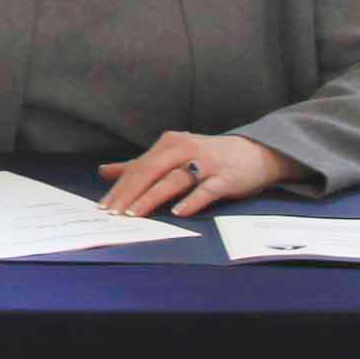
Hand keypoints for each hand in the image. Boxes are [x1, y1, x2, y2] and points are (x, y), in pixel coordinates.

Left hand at [103, 128, 291, 219]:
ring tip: (135, 214)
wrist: (256, 153)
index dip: (120, 187)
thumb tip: (104, 171)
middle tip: (113, 214)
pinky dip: (191, 201)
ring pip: (173, 180)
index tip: (103, 207)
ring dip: (152, 198)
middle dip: (129, 194)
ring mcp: (206, 163)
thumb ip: (139, 165)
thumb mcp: (173, 155)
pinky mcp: (225, 178)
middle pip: (151, 172)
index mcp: (169, 144)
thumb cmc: (208, 157)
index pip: (138, 167)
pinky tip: (177, 213)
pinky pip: (206, 190)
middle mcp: (185, 149)